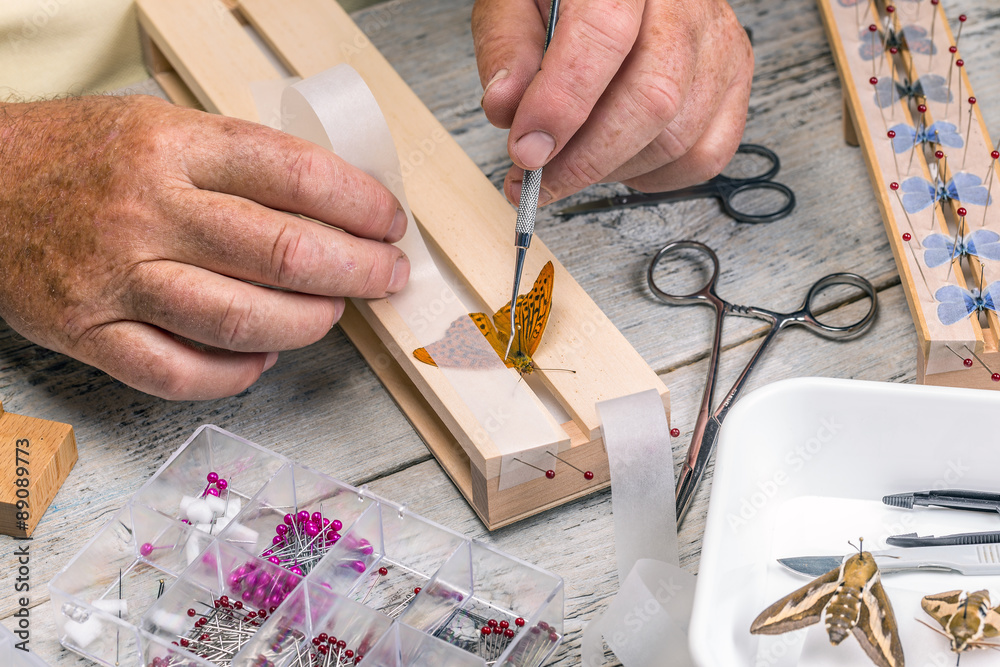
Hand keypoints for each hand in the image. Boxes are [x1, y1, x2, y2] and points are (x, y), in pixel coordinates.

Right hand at [0, 95, 408, 399]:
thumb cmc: (78, 156)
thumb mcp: (160, 125)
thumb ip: (238, 162)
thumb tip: (332, 205)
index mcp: (173, 147)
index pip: (295, 175)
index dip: (359, 205)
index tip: (388, 223)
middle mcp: (149, 211)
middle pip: (284, 252)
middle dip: (357, 270)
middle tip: (384, 275)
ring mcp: (118, 277)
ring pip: (242, 318)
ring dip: (308, 324)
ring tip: (331, 313)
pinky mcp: (90, 331)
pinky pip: (180, 373)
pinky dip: (236, 373)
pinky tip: (262, 358)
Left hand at [473, 0, 752, 204]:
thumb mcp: (516, 0)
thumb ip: (507, 45)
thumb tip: (506, 106)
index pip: (604, 36)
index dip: (562, 105)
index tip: (527, 152)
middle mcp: (686, 3)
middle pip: (652, 98)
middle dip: (586, 158)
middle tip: (537, 180)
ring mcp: (719, 43)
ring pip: (678, 137)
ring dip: (612, 171)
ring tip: (570, 164)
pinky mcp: (733, 80)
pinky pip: (705, 155)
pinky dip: (654, 178)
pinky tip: (618, 163)